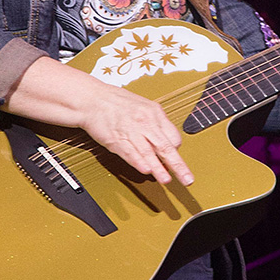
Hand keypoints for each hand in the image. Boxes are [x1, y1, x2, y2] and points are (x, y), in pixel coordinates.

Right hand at [6, 56, 193, 185]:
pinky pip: (130, 153)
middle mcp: (145, 122)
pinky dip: (139, 163)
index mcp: (154, 113)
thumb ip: (155, 123)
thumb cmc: (116, 102)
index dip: (176, 150)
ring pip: (149, 153)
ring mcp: (131, 132)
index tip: (175, 159)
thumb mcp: (143, 106)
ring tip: (167, 180)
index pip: (173, 136)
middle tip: (187, 179)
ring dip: (159, 169)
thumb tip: (166, 141)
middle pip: (166, 147)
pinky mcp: (116, 140)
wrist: (92, 99)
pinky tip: (146, 171)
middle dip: (178, 166)